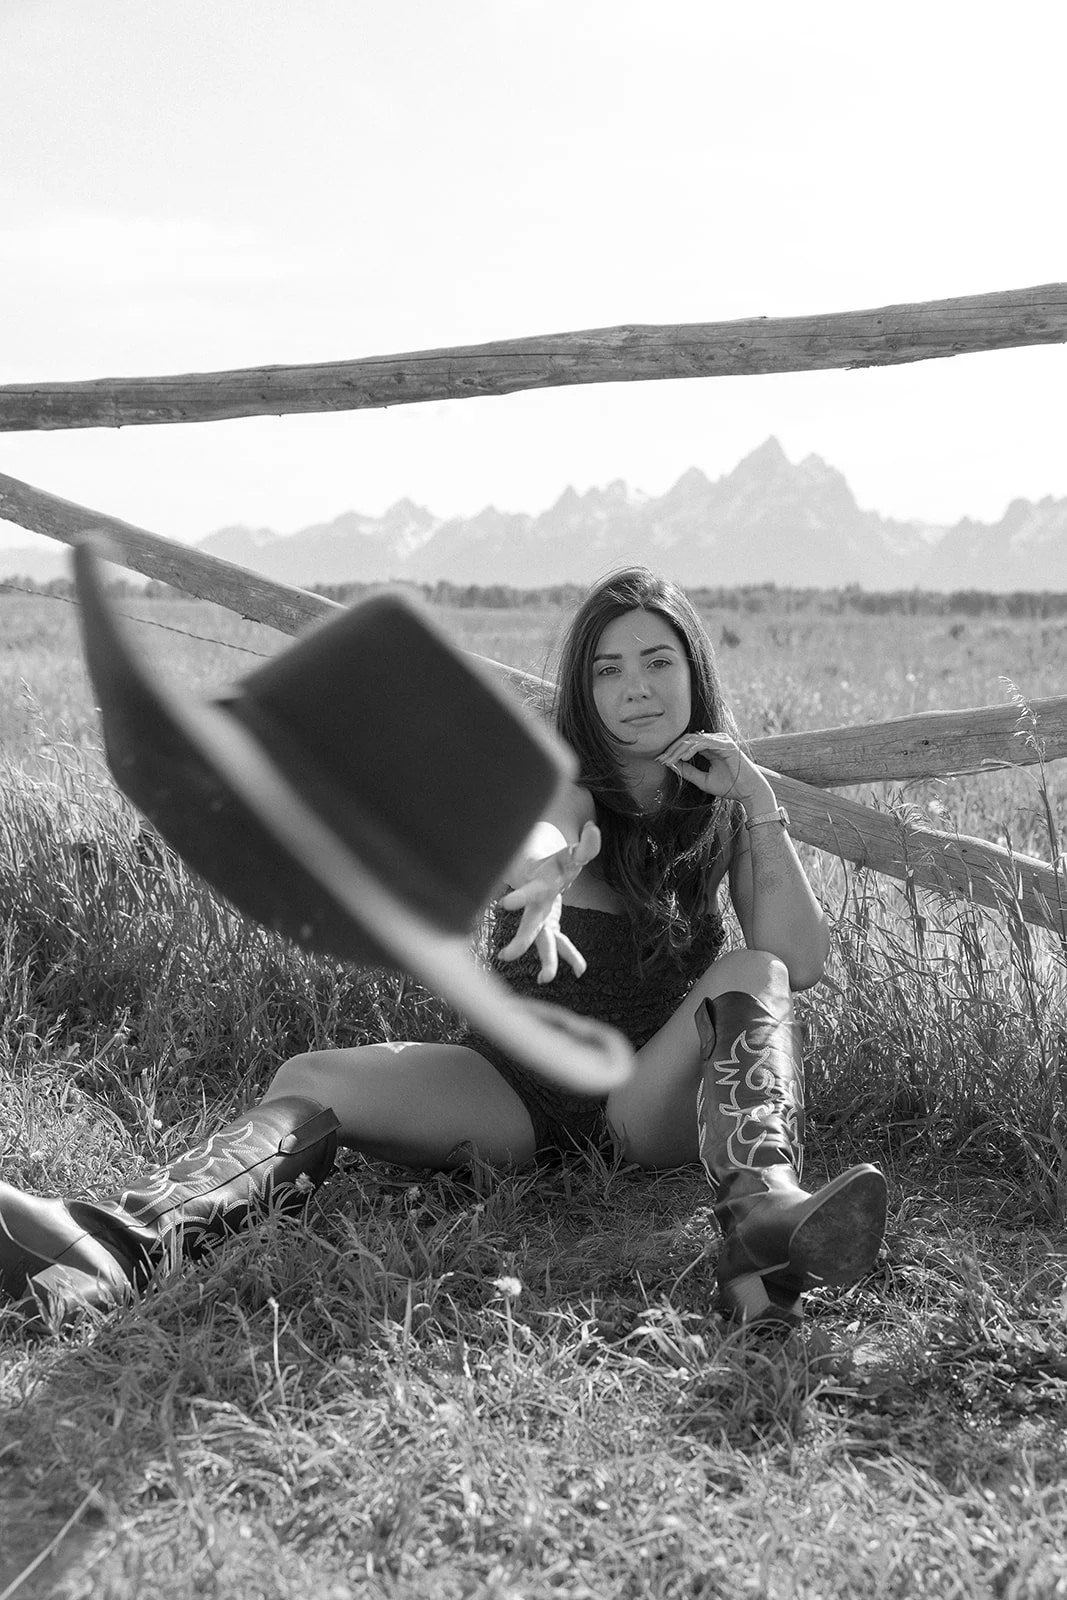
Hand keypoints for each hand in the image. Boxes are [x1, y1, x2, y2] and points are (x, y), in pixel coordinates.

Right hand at [497, 821, 600, 983]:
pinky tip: (582, 970)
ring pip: (541, 942)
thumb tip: (593, 829)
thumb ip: (585, 844)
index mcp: (538, 887)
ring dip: (546, 960)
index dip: (518, 897)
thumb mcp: (572, 853)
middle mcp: (537, 907)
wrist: (540, 873)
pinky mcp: (550, 927)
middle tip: (506, 955)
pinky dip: (571, 957)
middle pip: (528, 926)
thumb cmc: (556, 862)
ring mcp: (542, 919)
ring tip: (545, 979)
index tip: (503, 905)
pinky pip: (560, 945)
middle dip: (520, 941)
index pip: (527, 892)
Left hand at [656, 731, 771, 808]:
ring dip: (678, 750)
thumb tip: (671, 765)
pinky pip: (704, 743)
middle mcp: (716, 740)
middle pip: (687, 739)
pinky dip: (691, 749)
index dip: (672, 751)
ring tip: (668, 760)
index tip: (660, 761)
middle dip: (672, 749)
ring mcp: (721, 741)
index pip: (687, 744)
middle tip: (660, 760)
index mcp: (711, 747)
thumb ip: (689, 772)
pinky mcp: (726, 745)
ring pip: (693, 739)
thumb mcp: (703, 780)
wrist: (750, 792)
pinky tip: (683, 758)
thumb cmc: (730, 787)